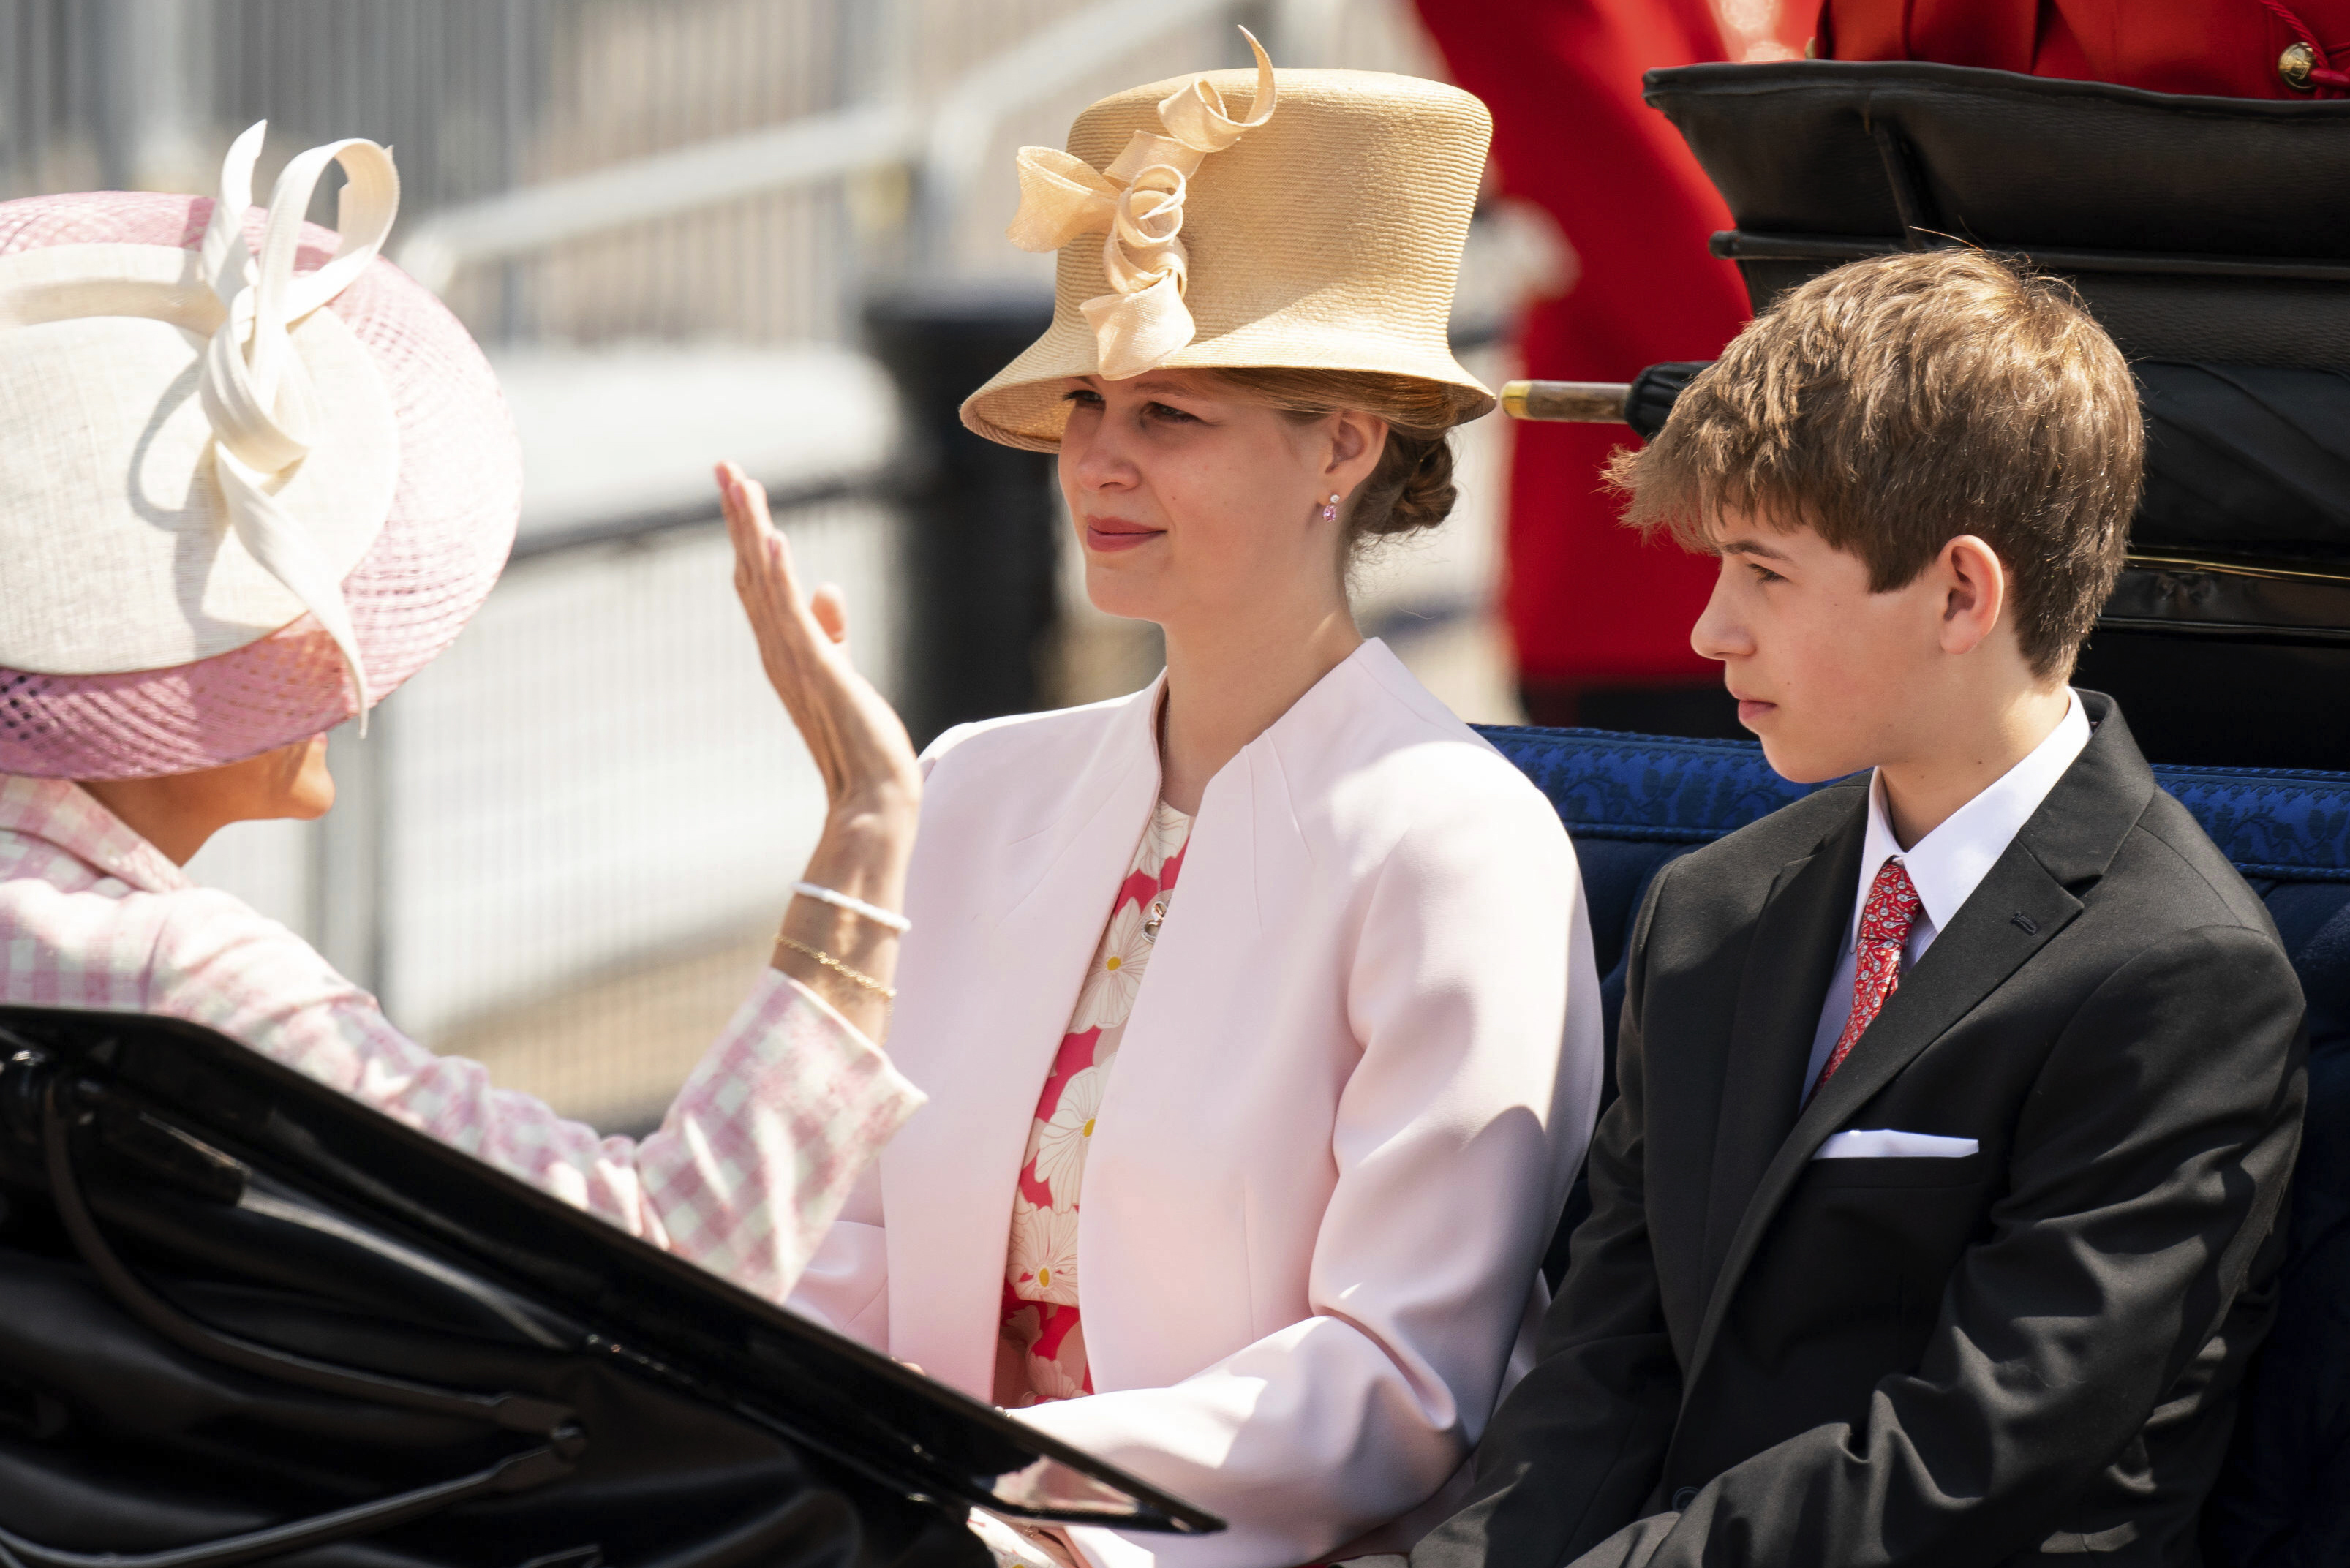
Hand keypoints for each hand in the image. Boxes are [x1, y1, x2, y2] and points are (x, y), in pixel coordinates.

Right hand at [718, 461, 918, 820]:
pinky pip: (793, 617)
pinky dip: (781, 578)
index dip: (747, 533)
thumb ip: (831, 632)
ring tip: (741, 484)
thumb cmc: (859, 740)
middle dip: (739, 518)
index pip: (757, 580)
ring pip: (764, 585)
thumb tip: (828, 588)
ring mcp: (794, 661)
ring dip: (752, 532)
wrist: (871, 797)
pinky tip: (774, 539)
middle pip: (750, 572)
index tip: (740, 487)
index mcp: (783, 649)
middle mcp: (778, 651)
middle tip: (725, 466)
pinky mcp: (818, 672)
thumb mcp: (843, 671)